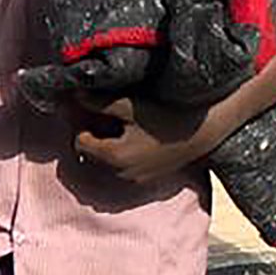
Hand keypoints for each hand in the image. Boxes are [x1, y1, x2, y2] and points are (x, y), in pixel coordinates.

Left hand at [73, 94, 230, 184]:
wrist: (199, 132)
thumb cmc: (163, 116)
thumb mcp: (128, 106)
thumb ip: (99, 102)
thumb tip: (76, 94)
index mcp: (111, 155)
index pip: (80, 143)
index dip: (84, 126)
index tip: (95, 113)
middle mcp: (120, 172)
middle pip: (94, 155)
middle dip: (97, 137)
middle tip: (109, 119)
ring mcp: (134, 179)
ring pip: (109, 163)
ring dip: (111, 148)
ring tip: (125, 130)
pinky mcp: (147, 180)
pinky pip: (126, 169)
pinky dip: (127, 157)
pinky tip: (140, 142)